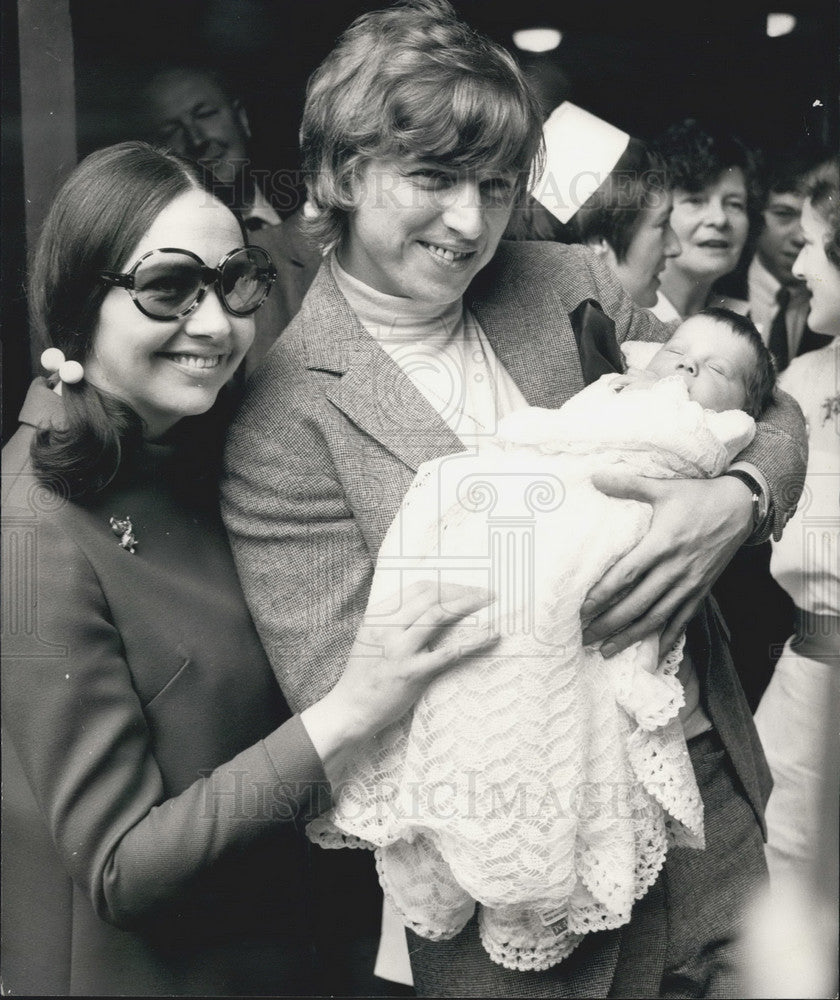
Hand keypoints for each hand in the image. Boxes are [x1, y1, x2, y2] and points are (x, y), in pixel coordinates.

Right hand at [301, 580, 498, 780]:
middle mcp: (388, 628)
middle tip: (487, 593)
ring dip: (468, 605)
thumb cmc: (364, 675)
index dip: (447, 585)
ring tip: (492, 604)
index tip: (467, 588)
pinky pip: (449, 653)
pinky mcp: (412, 673)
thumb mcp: (371, 637)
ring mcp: (400, 650)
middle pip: (431, 596)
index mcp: (378, 616)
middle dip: (462, 591)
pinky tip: (491, 636)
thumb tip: (428, 607)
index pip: (418, 589)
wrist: (350, 709)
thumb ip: (393, 620)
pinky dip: (474, 641)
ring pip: (438, 616)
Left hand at [581, 472, 752, 657]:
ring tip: (605, 651)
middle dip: (608, 624)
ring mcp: (689, 584)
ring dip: (630, 637)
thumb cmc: (697, 498)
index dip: (602, 595)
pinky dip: (664, 641)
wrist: (740, 508)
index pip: (625, 575)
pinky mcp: (701, 592)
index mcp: (661, 544)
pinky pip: (681, 622)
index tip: (581, 610)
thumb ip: (628, 484)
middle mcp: (675, 570)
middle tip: (583, 637)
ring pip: (656, 618)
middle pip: (636, 604)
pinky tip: (648, 657)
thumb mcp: (663, 488)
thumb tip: (594, 476)